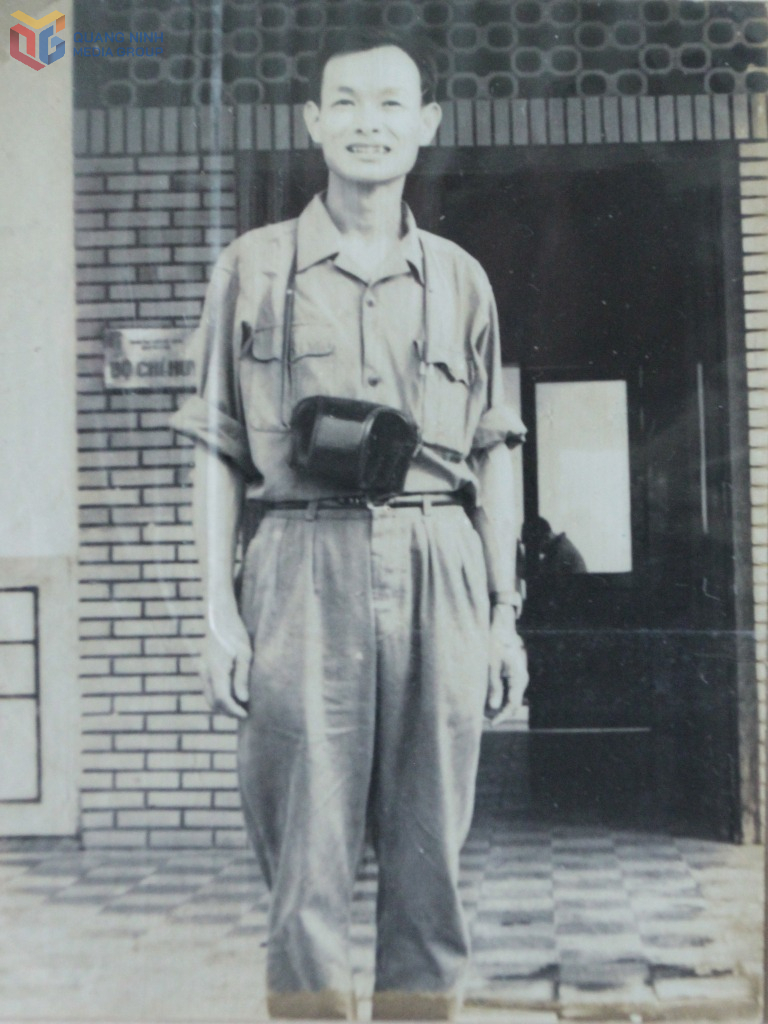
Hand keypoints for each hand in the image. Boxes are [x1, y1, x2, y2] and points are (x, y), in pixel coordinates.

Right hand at [202, 612, 251, 718]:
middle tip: (244, 713)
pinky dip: (218, 696)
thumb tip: (242, 699)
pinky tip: (232, 694)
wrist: (219, 618)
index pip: (222, 699)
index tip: (246, 714)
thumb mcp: (245, 654)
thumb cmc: (236, 634)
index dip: (233, 710)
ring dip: (222, 705)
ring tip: (240, 706)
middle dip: (228, 711)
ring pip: (209, 697)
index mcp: (216, 669)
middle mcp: (205, 672)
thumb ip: (242, 677)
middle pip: (213, 702)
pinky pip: (208, 689)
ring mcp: (202, 670)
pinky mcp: (203, 668)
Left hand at [485, 604, 527, 725]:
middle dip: (499, 711)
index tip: (491, 723)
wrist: (502, 626)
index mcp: (519, 677)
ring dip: (498, 703)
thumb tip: (494, 708)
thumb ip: (493, 687)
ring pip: (510, 696)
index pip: (514, 704)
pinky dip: (498, 694)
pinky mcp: (514, 672)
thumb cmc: (495, 643)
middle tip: (482, 716)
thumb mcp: (491, 665)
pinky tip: (486, 695)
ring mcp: (519, 676)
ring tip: (481, 707)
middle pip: (513, 702)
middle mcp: (522, 678)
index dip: (503, 716)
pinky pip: (509, 688)